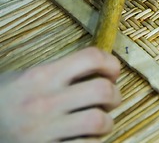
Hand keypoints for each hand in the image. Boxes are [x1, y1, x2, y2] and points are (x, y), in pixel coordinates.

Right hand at [0, 47, 120, 142]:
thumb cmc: (5, 100)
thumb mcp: (28, 77)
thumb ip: (62, 71)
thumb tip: (102, 69)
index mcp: (42, 76)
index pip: (91, 57)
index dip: (111, 64)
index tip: (112, 72)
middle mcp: (45, 101)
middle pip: (102, 90)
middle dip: (114, 95)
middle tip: (110, 100)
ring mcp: (44, 129)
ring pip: (98, 121)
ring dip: (106, 122)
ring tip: (98, 123)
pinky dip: (92, 142)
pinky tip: (85, 139)